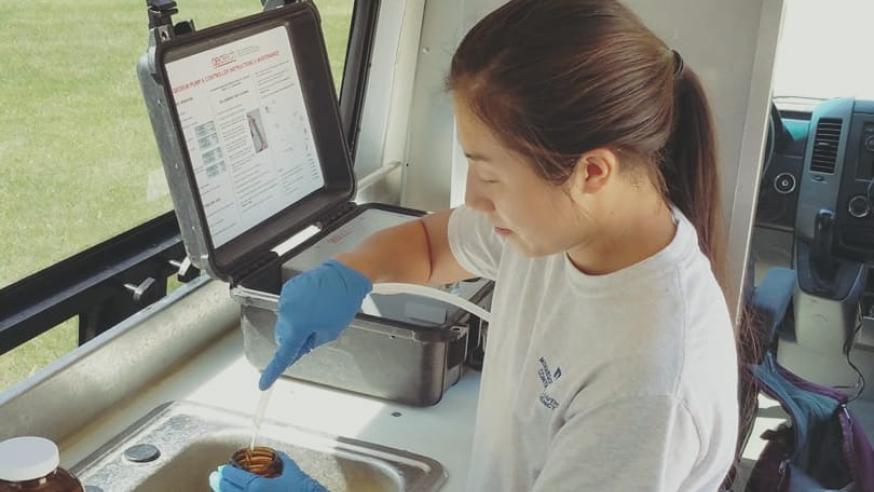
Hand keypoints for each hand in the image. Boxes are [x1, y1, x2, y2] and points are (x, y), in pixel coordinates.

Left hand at [209, 451, 326, 491]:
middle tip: (214, 477)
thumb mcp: (293, 472)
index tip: (220, 469)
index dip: (225, 473)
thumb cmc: (303, 490)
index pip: (235, 478)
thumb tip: (277, 454)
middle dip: (219, 483)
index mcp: (259, 487)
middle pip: (228, 491)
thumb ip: (283, 461)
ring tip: (221, 487)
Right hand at [258, 259, 371, 389]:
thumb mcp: (330, 331)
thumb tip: (299, 347)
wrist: (345, 274)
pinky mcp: (288, 288)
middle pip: (284, 336)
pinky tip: (314, 301)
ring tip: (319, 310)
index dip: (273, 372)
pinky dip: (298, 308)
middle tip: (317, 328)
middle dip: (296, 338)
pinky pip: (289, 306)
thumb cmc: (342, 302)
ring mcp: (285, 298)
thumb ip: (310, 343)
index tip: (263, 384)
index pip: (282, 355)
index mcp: (296, 327)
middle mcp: (286, 312)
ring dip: (297, 321)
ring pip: (286, 321)